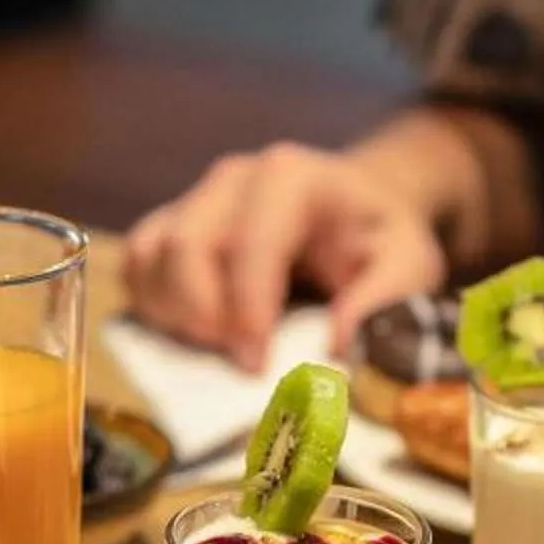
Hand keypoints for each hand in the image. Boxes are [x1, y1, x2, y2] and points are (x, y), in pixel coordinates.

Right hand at [126, 141, 446, 370]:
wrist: (353, 208)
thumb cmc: (377, 238)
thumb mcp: (407, 264)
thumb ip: (384, 300)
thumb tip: (338, 346)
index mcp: (291, 178)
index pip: (252, 242)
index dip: (247, 310)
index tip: (255, 365)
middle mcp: (232, 179)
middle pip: (187, 245)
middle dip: (203, 315)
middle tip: (234, 363)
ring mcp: (195, 198)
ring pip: (151, 255)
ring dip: (172, 315)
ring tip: (215, 349)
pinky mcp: (171, 225)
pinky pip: (136, 264)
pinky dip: (151, 306)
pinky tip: (190, 333)